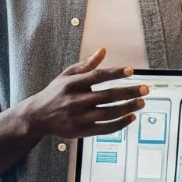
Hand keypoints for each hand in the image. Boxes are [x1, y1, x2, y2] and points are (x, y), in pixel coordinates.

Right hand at [17, 48, 147, 141]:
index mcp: (72, 84)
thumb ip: (86, 65)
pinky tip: (131, 117)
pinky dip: (119, 124)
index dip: (115, 73)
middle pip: (106, 96)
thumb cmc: (55, 93)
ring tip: (141, 102)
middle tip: (145, 89)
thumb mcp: (66, 76)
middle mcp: (75, 101)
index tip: (132, 71)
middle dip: (128, 92)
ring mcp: (78, 118)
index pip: (97, 77)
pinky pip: (104, 129)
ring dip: (127, 108)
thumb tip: (103, 50)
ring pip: (108, 113)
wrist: (37, 117)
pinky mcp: (80, 131)